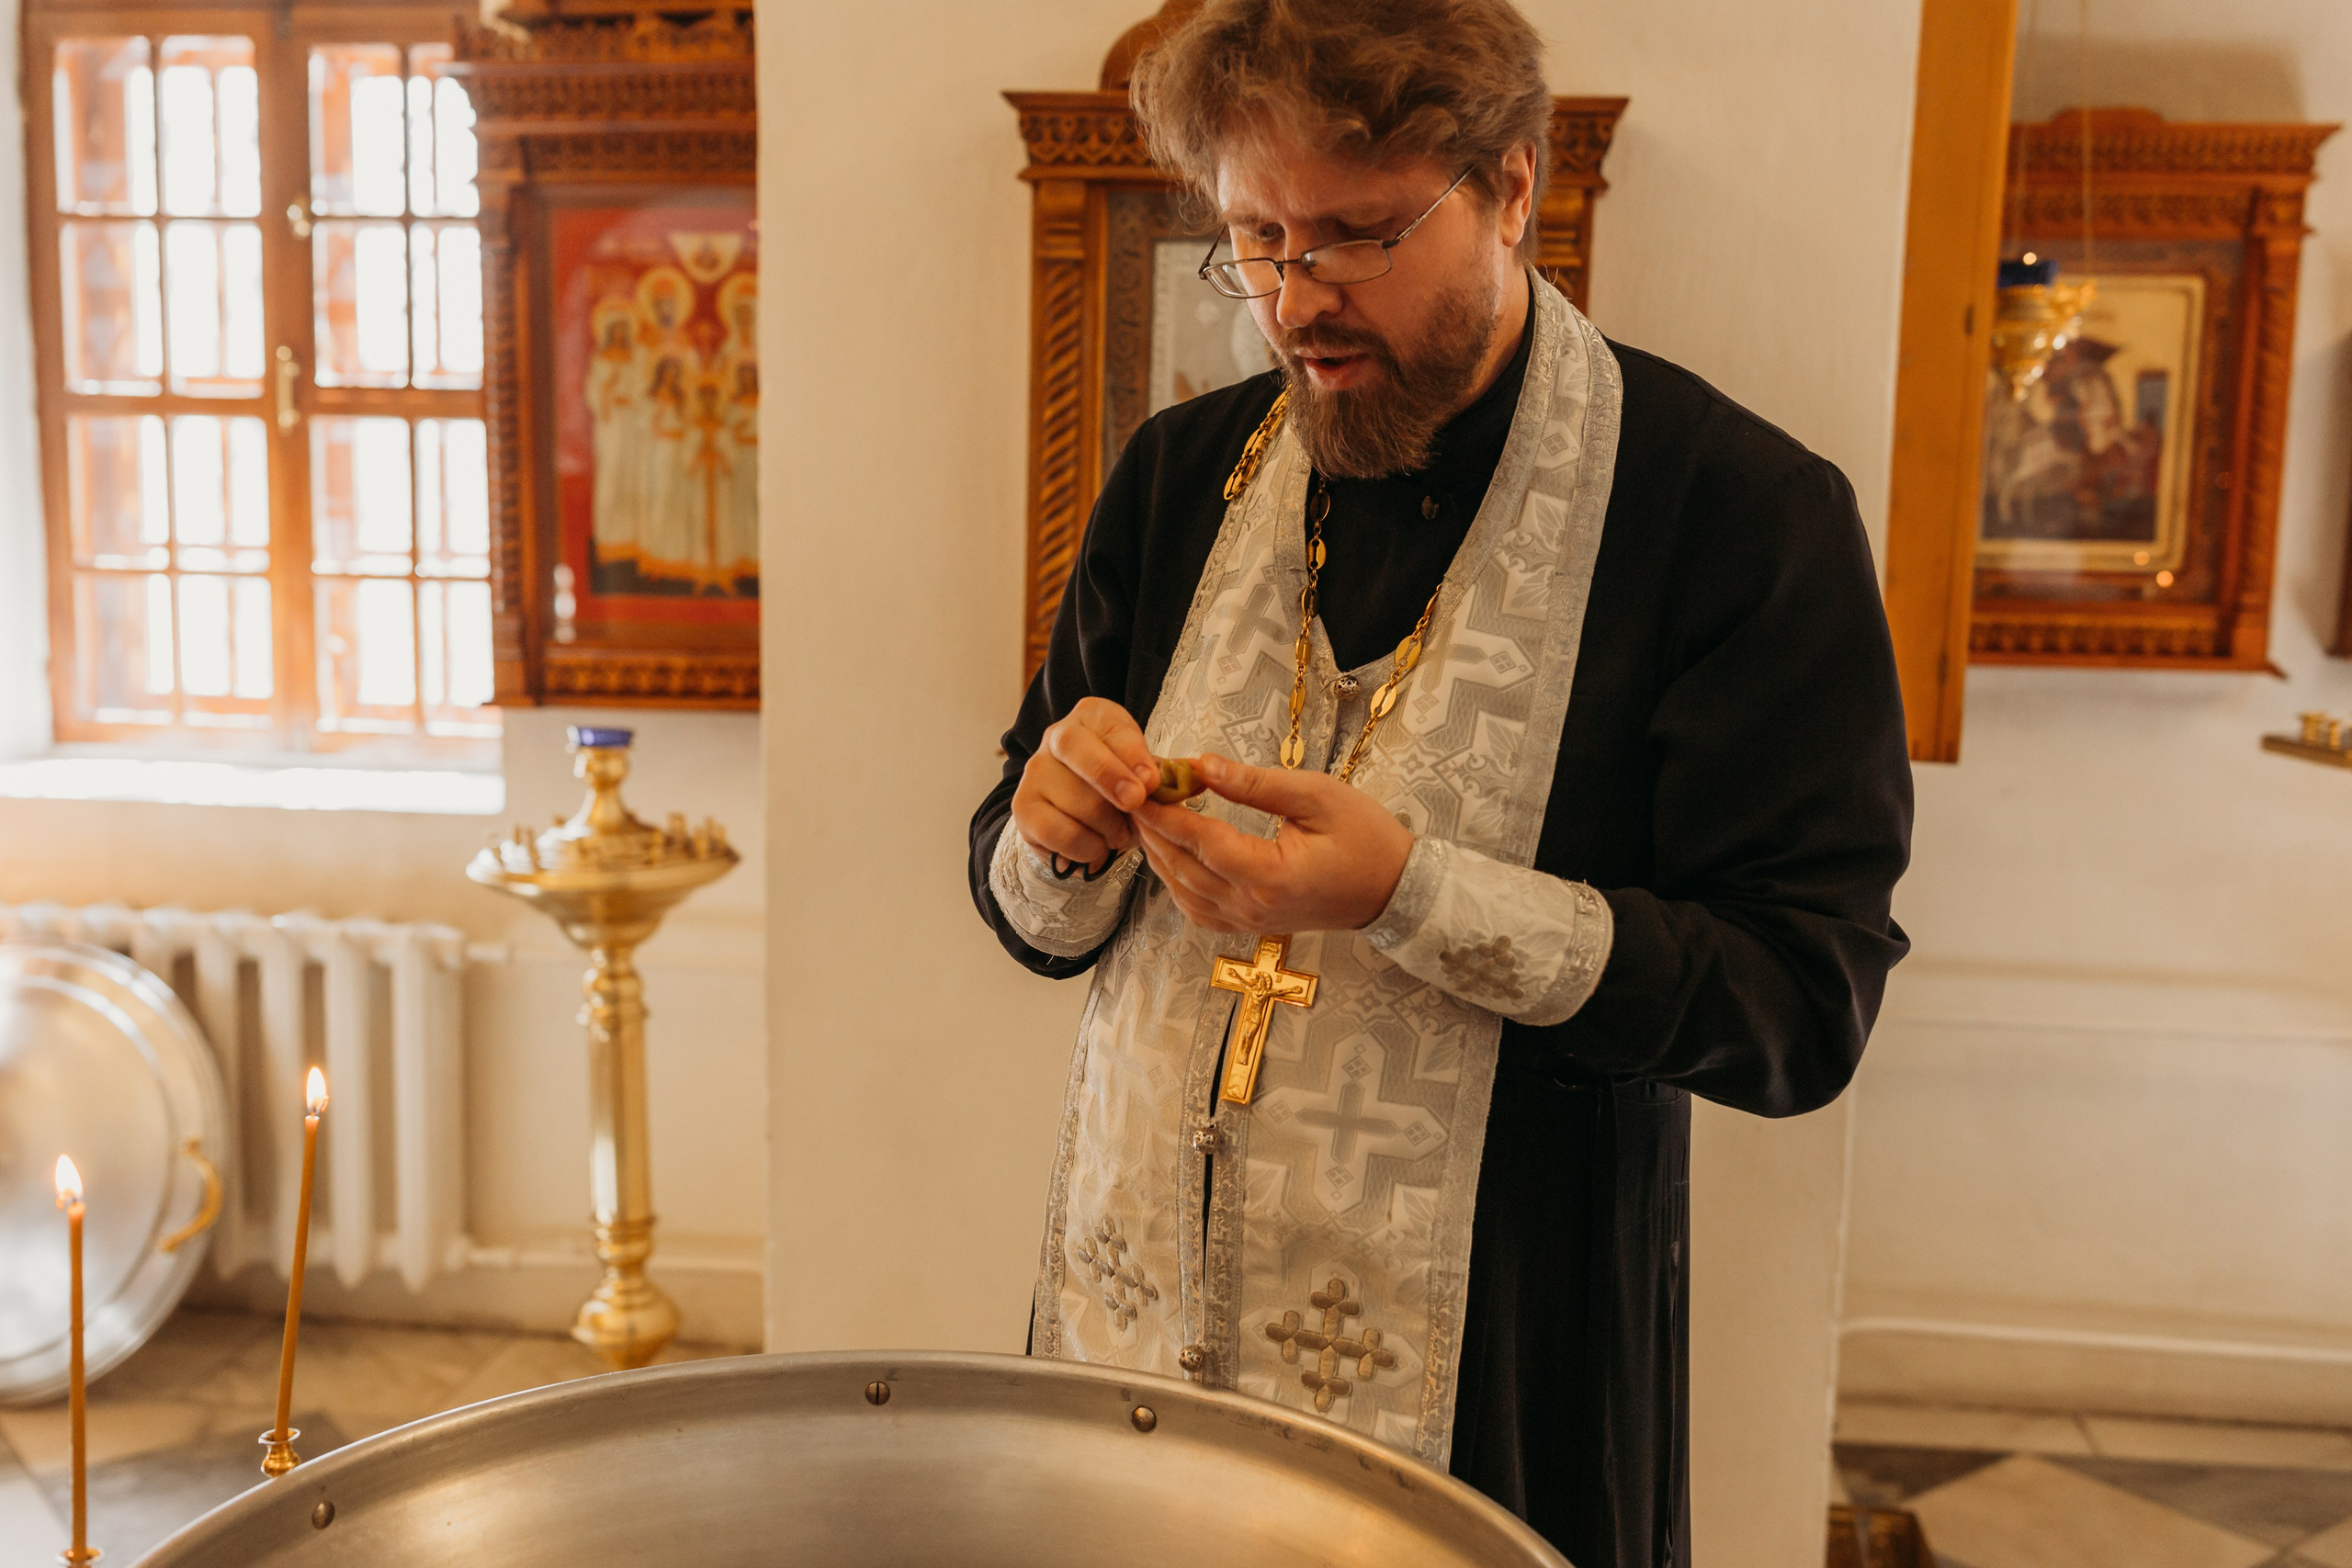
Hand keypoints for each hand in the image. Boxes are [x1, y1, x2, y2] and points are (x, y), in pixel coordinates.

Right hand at [1012, 697, 1159, 870]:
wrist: (1078, 813)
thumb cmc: (1121, 787)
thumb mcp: (1145, 772)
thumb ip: (1165, 775)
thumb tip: (1191, 778)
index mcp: (1093, 716)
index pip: (1111, 726)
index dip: (1132, 754)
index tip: (1151, 781)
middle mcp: (1058, 736)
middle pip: (1077, 749)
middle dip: (1110, 779)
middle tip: (1134, 805)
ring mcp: (1035, 771)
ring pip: (1074, 799)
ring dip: (1108, 827)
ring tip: (1121, 833)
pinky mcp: (1024, 807)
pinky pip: (1058, 832)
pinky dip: (1087, 847)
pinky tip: (1099, 847)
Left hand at [1130, 753, 1413, 934]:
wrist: (1393, 888)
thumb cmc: (1365, 836)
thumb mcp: (1316, 796)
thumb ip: (1254, 784)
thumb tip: (1202, 765)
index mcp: (1270, 875)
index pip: (1202, 842)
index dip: (1167, 814)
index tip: (1144, 786)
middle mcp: (1252, 907)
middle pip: (1183, 869)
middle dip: (1154, 831)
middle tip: (1135, 794)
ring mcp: (1250, 922)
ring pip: (1184, 893)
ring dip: (1161, 856)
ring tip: (1148, 818)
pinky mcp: (1252, 926)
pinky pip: (1199, 910)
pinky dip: (1177, 882)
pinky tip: (1173, 855)